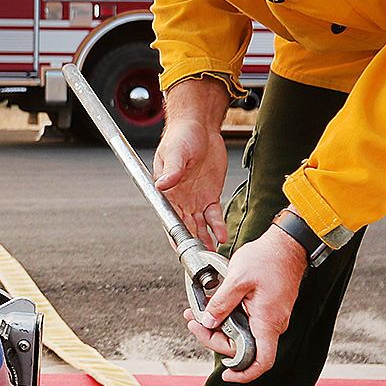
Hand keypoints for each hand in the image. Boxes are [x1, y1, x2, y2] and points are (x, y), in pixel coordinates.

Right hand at [152, 98, 230, 248]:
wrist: (201, 126)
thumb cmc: (181, 135)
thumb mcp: (175, 151)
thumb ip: (171, 169)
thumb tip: (162, 184)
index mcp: (166, 191)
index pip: (168, 218)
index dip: (174, 234)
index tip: (179, 249)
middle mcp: (180, 199)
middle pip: (185, 227)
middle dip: (191, 243)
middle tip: (200, 258)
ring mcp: (196, 198)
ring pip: (200, 226)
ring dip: (205, 240)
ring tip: (212, 255)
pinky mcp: (210, 194)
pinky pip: (214, 215)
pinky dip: (218, 227)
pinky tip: (222, 236)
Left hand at [185, 227, 307, 381]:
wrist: (287, 243)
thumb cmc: (268, 258)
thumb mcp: (238, 279)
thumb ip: (221, 303)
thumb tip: (208, 322)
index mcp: (267, 322)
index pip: (261, 362)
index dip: (244, 374)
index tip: (227, 375)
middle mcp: (272, 324)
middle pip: (242, 347)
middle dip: (214, 338)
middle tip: (193, 322)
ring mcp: (270, 317)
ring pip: (241, 333)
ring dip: (218, 325)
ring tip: (196, 312)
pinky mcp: (266, 309)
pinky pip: (245, 321)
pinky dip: (227, 316)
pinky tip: (212, 305)